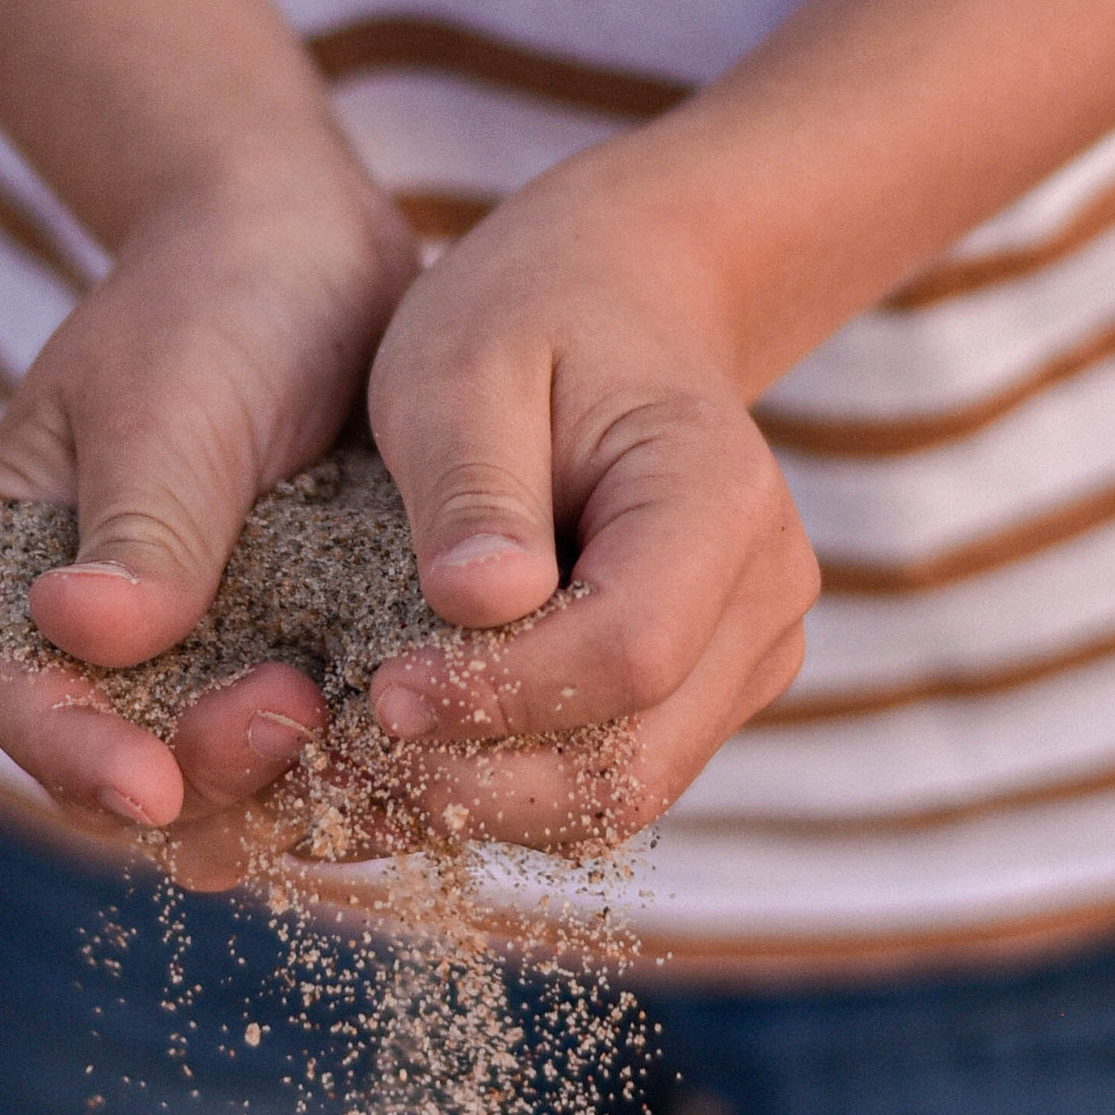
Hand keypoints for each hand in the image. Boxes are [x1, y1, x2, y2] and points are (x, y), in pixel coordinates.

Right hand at [0, 146, 417, 872]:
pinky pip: (301, 761)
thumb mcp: (171, 401)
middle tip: (296, 718)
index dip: (73, 756)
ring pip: (213, 791)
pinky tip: (416, 750)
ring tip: (365, 738)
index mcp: (2, 569)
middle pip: (112, 768)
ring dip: (282, 792)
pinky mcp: (274, 671)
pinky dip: (349, 770)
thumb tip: (79, 628)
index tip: (154, 787)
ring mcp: (181, 667)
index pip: (13, 692)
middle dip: (200, 777)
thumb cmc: (216, 300)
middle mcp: (78, 642)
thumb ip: (142, 525)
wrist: (312, 257)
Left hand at [361, 142, 817, 850]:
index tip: (378, 694)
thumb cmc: (529, 318)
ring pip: (622, 796)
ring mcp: (747, 657)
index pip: (630, 651)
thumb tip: (477, 604)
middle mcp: (766, 595)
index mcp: (719, 500)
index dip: (500, 698)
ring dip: (489, 807)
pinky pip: (607, 782)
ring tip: (363, 772)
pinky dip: (509, 791)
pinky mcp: (704, 696)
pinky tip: (412, 758)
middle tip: (349, 762)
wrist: (621, 307)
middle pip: (634, 762)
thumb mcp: (465, 365)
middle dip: (483, 785)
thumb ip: (474, 483)